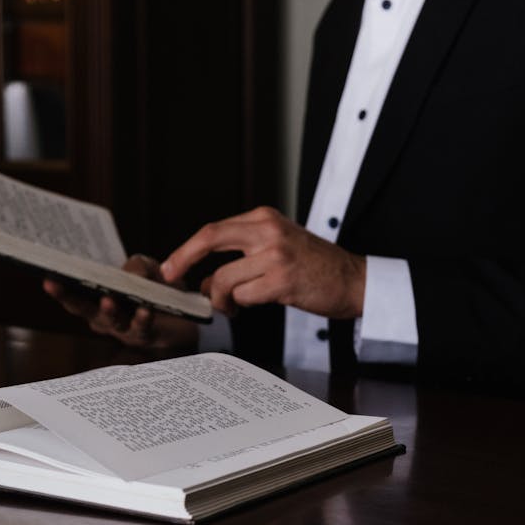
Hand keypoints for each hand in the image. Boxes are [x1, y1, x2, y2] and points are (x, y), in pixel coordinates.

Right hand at [43, 255, 198, 348]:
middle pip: (81, 308)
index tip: (44, 273)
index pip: (73, 293)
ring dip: (108, 310)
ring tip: (108, 299)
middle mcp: (103, 318)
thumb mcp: (146, 268)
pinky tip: (145, 309)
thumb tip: (129, 272)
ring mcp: (122, 329)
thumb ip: (137, 265)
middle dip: (67, 296)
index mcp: (96, 300)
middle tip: (53, 283)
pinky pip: (141, 327)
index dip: (58, 285)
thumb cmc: (157, 287)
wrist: (185, 312)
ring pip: (110, 320)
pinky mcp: (145, 335)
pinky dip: (142, 317)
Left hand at [160, 206, 365, 318]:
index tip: (171, 266)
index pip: (213, 230)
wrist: (354, 280)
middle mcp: (268, 231)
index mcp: (264, 218)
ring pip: (223, 279)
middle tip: (172, 279)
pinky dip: (240, 306)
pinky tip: (249, 307)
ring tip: (231, 306)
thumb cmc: (314, 266)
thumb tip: (203, 274)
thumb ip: (244, 249)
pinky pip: (242, 297)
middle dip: (182, 260)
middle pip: (209, 239)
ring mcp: (275, 255)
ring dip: (219, 299)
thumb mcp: (279, 242)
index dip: (187, 249)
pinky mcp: (282, 281)